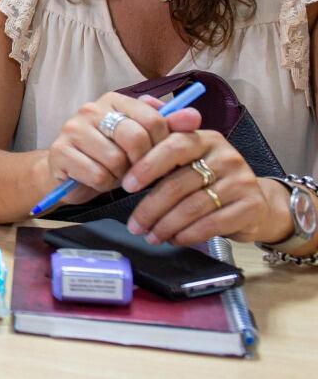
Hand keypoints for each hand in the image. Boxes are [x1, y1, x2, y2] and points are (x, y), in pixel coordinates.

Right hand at [38, 93, 196, 205]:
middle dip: (141, 162)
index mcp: (114, 100)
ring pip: (116, 160)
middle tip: (135, 169)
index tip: (157, 158)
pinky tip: (96, 180)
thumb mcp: (142, 141)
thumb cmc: (110, 155)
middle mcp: (91, 109)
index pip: (153, 119)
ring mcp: (72, 129)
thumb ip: (168, 128)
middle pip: (135, 138)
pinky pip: (97, 175)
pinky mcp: (60, 152)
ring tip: (113, 173)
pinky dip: (103, 184)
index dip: (162, 145)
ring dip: (120, 175)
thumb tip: (194, 117)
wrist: (68, 172)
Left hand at [123, 130, 284, 244]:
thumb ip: (162, 157)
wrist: (255, 203)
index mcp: (205, 139)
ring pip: (192, 206)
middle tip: (134, 225)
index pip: (173, 146)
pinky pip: (212, 223)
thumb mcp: (189, 162)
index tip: (126, 185)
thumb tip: (123, 165)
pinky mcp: (251, 206)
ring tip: (151, 236)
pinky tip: (175, 239)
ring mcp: (241, 181)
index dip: (147, 166)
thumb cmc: (210, 181)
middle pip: (178, 183)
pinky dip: (188, 234)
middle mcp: (226, 157)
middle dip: (150, 208)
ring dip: (166, 225)